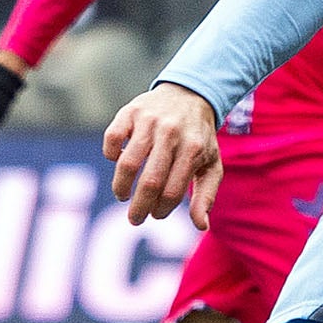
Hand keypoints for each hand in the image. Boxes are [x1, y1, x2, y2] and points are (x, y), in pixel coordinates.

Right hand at [104, 83, 223, 227]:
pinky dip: (111, 155)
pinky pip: (111, 139)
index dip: (161, 210)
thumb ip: (206, 196)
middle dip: (139, 207)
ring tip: (122, 195)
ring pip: (127, 163)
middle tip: (134, 219)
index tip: (156, 215)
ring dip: (121, 186)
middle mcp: (170, 134)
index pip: (172, 191)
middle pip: (150, 181)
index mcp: (193, 150)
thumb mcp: (211, 165)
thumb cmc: (200, 138)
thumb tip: (201, 226)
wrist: (190, 95)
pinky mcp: (129, 112)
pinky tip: (118, 162)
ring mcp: (148, 122)